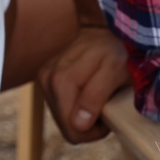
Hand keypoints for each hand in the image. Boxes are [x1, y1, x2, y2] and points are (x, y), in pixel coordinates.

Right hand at [36, 26, 127, 143]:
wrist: (103, 29)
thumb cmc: (115, 50)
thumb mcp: (115, 71)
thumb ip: (96, 96)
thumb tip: (78, 124)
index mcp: (61, 80)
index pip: (72, 129)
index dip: (94, 130)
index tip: (109, 114)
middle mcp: (47, 80)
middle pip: (66, 125)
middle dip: (88, 123)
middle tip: (105, 105)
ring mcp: (44, 78)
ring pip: (62, 118)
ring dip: (81, 115)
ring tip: (97, 98)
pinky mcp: (45, 79)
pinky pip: (59, 107)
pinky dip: (74, 106)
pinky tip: (86, 93)